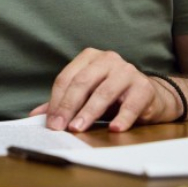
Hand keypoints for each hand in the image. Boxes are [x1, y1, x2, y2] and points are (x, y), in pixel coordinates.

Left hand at [29, 48, 179, 132]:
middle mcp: (108, 59)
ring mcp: (127, 71)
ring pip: (104, 92)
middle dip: (68, 106)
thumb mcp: (87, 96)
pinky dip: (122, 117)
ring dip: (89, 112)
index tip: (51, 122)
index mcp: (89, 58)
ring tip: (78, 128)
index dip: (56, 101)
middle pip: (83, 83)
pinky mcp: (144, 87)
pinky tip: (114, 129)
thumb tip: (36, 115)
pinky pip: (131, 104)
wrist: (151, 96)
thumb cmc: (114, 95)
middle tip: (60, 127)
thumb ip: (63, 102)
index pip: (67, 78)